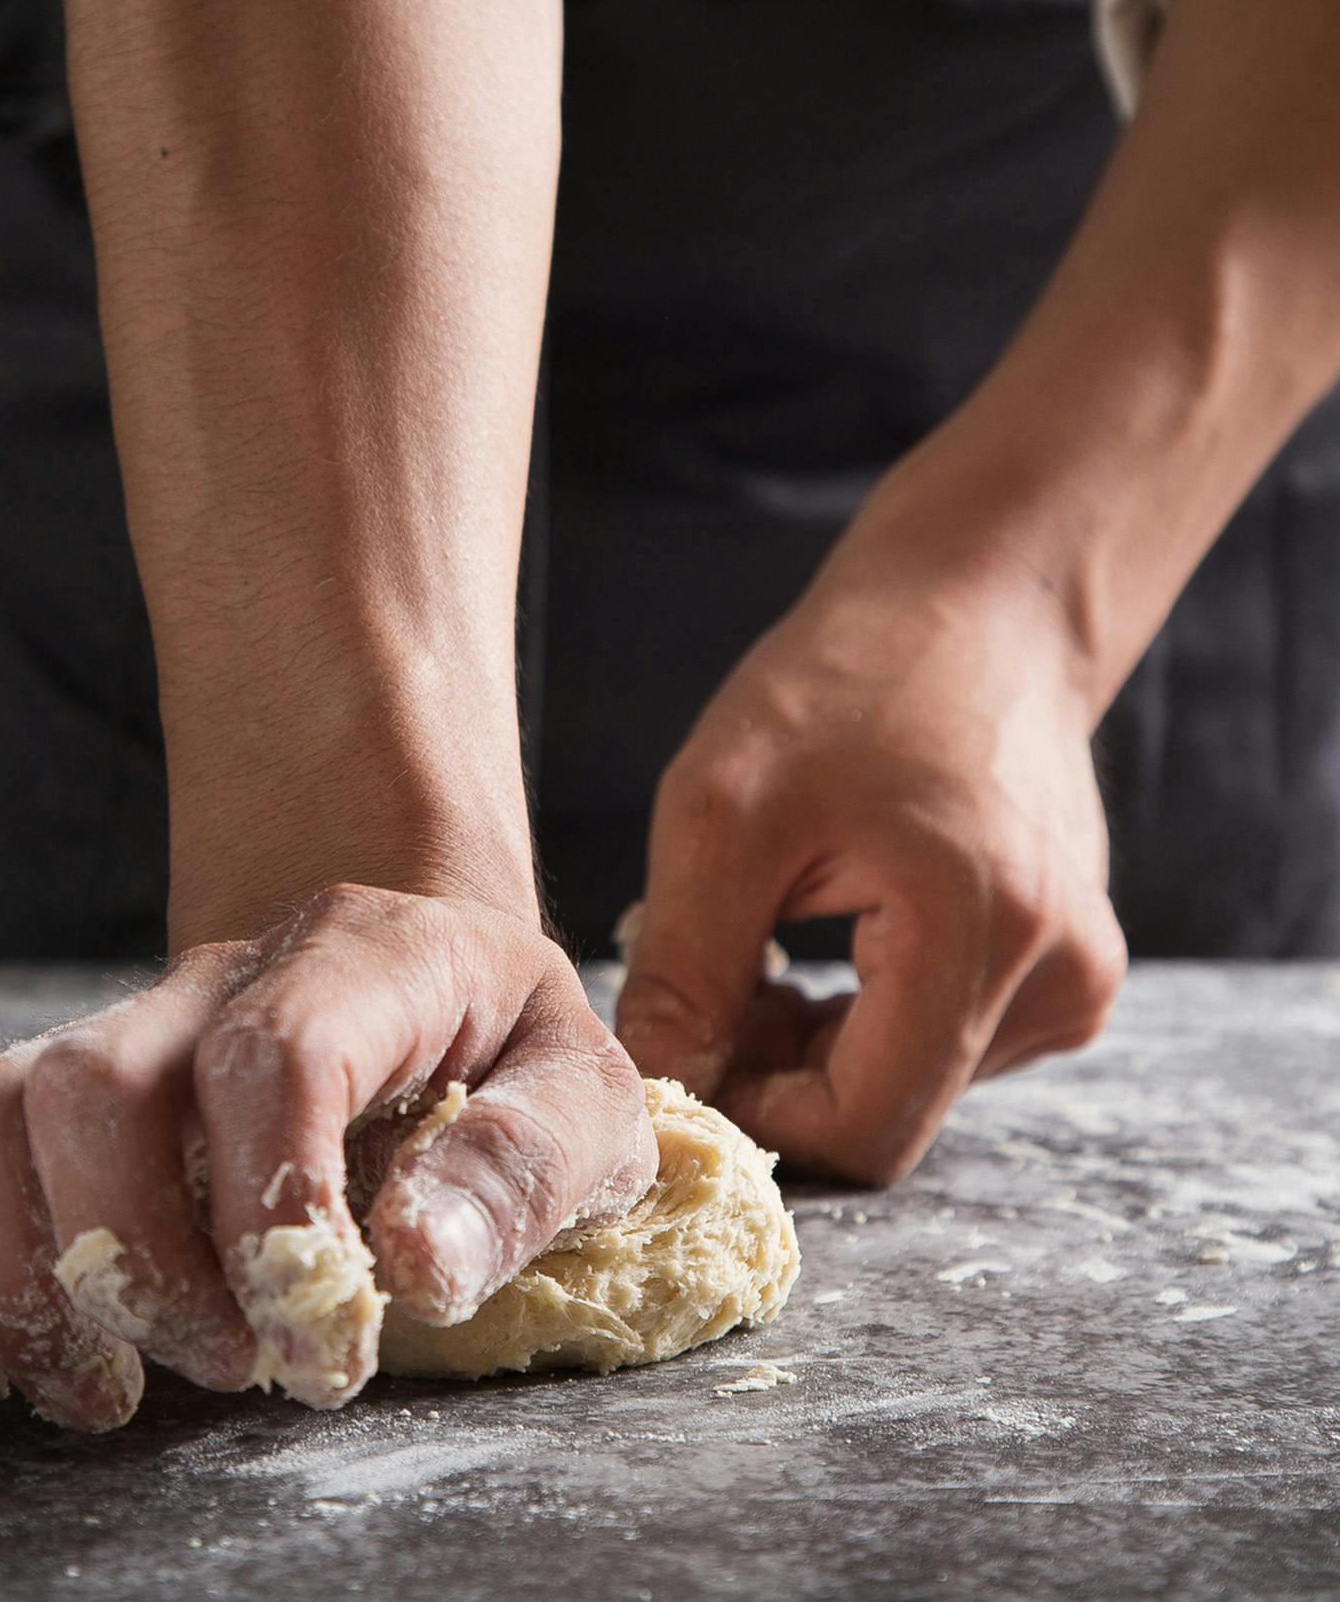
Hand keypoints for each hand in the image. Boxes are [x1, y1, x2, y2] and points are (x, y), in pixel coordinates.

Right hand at [0, 884, 654, 1426]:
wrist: (412, 966)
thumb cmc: (496, 1047)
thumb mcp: (580, 1092)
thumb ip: (525, 1164)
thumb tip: (414, 1265)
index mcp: (360, 960)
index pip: (276, 1052)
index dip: (277, 1210)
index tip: (321, 1352)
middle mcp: (207, 984)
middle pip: (94, 1081)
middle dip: (142, 1263)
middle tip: (227, 1367)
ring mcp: (106, 1038)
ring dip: (19, 1282)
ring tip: (107, 1391)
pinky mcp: (32, 1106)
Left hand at [614, 544, 1126, 1186]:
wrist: (976, 607)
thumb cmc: (847, 683)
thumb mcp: (723, 813)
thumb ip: (684, 972)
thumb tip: (657, 1093)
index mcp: (984, 933)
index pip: (866, 1128)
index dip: (755, 1113)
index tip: (685, 1041)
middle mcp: (1061, 977)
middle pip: (887, 1114)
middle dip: (778, 1071)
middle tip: (711, 974)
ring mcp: (1077, 978)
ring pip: (909, 1087)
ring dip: (816, 1043)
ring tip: (764, 937)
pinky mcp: (1068, 968)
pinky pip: (943, 1046)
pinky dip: (866, 1018)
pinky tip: (824, 936)